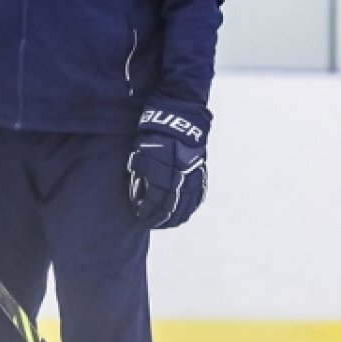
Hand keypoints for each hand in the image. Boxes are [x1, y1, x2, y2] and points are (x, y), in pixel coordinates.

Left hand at [127, 100, 209, 228]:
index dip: (147, 210)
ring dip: (175, 217)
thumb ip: (142, 175)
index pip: (155, 199)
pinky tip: (182, 215)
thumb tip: (139, 197)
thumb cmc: (153, 134)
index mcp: (163, 169)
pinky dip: (189, 208)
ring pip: (186, 205)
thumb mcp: (141, 152)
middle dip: (159, 218)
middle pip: (171, 206)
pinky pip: (197, 196)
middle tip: (150, 223)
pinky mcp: (201, 172)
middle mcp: (180, 174)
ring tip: (165, 223)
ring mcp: (193, 174)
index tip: (139, 216)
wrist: (178, 117)